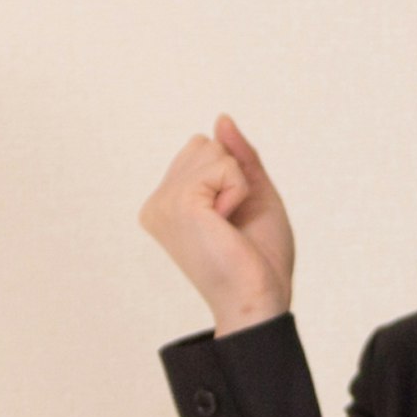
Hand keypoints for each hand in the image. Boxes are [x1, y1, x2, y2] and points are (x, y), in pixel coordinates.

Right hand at [139, 112, 297, 333]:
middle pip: (204, 143)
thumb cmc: (258, 258)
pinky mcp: (179, 203)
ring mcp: (163, 203)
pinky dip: (239, 192)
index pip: (201, 149)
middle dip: (233, 176)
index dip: (231, 177)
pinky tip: (227, 225)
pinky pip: (224, 166)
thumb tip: (221, 118)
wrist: (259, 298)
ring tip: (229, 225)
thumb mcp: (254, 194)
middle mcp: (157, 203)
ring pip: (212, 150)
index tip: (230, 221)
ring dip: (237, 185)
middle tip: (232, 224)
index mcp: (166, 203)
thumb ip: (237, 156)